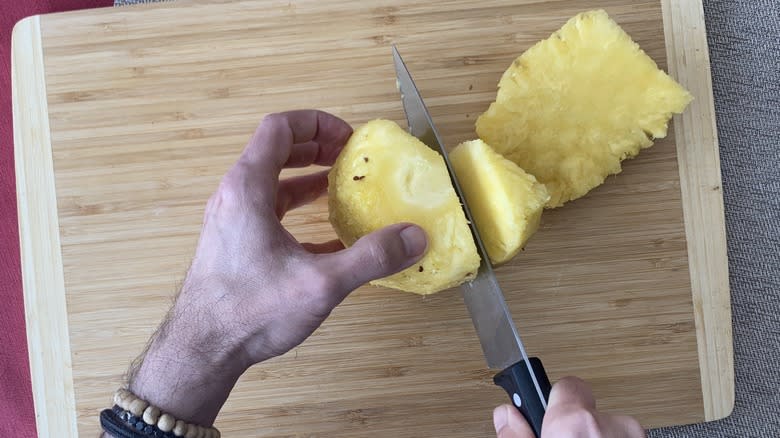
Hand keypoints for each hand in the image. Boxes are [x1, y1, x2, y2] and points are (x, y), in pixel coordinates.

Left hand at [126, 110, 427, 426]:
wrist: (200, 352)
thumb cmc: (249, 312)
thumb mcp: (320, 283)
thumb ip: (370, 257)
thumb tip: (414, 237)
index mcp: (248, 188)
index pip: (279, 128)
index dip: (317, 123)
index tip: (349, 138)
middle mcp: (234, 197)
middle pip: (275, 150)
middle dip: (316, 147)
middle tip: (350, 156)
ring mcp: (232, 222)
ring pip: (272, 183)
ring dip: (307, 178)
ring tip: (341, 186)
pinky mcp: (235, 247)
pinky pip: (270, 215)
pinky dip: (298, 212)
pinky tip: (329, 236)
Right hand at [493, 377, 644, 437]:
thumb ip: (517, 436)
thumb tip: (506, 415)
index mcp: (576, 423)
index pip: (566, 385)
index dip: (551, 401)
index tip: (542, 412)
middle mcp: (613, 425)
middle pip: (588, 410)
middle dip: (575, 426)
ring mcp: (636, 437)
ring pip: (609, 429)